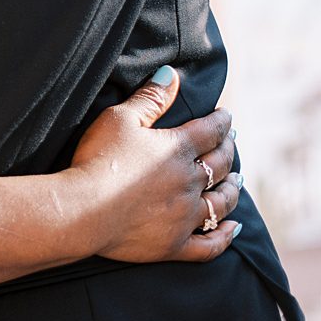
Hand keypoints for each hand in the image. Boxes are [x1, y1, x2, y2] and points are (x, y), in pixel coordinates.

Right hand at [69, 66, 242, 262]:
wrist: (84, 210)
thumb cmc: (99, 159)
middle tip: (232, 144)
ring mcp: (185, 216)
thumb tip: (172, 74)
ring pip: (221, 203)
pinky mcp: (175, 244)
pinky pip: (210, 245)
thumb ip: (150, 98)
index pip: (209, 131)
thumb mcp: (120, 118)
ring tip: (237, 181)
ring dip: (232, 190)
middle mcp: (189, 182)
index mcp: (177, 149)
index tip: (227, 117)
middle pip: (219, 165)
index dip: (221, 122)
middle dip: (228, 151)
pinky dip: (225, 237)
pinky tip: (233, 229)